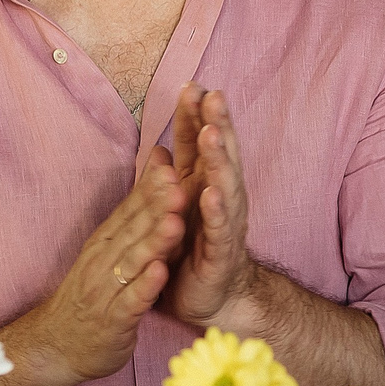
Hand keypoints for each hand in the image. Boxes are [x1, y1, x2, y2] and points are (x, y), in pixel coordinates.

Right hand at [12, 152, 189, 385]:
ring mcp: (106, 292)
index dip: (150, 190)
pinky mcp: (114, 321)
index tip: (171, 166)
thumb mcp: (110, 252)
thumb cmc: (92, 295)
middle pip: (133, 231)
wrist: (57, 346)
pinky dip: (145, 286)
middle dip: (156, 208)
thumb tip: (157, 173)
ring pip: (132, 262)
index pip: (129, 211)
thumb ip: (134, 217)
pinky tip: (160, 273)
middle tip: (178, 184)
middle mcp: (103, 262)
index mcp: (105, 243)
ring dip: (153, 243)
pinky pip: (130, 301)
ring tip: (175, 223)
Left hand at [161, 83, 259, 328]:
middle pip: (220, 155)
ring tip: (213, 134)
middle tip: (213, 95)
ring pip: (226, 185)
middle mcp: (220, 198)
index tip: (192, 85)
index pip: (199, 144)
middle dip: (217, 124)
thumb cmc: (194, 253)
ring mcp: (225, 224)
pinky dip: (218, 210)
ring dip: (220, 159)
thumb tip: (158, 149)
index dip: (195, 116)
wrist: (212, 301)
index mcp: (203, 186)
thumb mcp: (177, 213)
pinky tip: (213, 192)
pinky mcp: (222, 253)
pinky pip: (220, 229)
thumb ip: (171, 182)